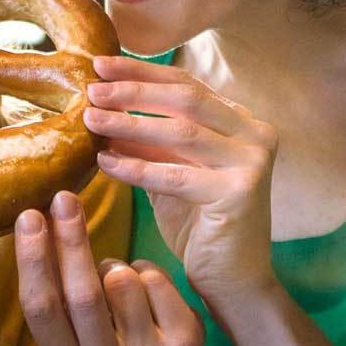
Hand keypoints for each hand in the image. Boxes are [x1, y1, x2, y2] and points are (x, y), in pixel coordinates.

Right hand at [15, 188, 201, 345]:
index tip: (29, 215)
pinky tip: (145, 289)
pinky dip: (145, 269)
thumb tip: (34, 219)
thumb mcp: (70, 322)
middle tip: (64, 197)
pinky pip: (155, 279)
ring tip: (115, 278)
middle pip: (83, 296)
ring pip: (123, 280)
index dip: (32, 259)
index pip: (40, 308)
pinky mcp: (184, 344)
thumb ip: (52, 284)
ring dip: (114, 264)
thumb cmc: (99, 332)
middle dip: (71, 241)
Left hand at [82, 56, 278, 301]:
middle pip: (185, 98)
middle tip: (91, 89)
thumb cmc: (200, 226)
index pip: (186, 85)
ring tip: (89, 120)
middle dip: (133, 90)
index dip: (142, 72)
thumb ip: (149, 140)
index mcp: (242, 122)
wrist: (234, 282)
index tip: (101, 64)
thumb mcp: (172, 172)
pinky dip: (136, 167)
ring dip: (128, 123)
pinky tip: (104, 162)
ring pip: (180, 132)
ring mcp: (252, 162)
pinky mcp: (240, 192)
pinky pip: (175, 175)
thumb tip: (104, 105)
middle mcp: (255, 134)